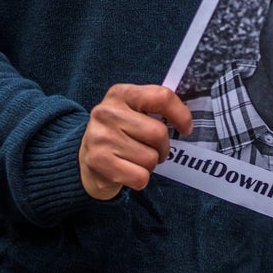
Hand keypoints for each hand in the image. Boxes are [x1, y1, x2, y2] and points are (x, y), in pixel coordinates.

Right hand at [79, 83, 192, 200]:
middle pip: (158, 133)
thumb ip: (155, 107)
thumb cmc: (119, 133)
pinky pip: (140, 177)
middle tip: (155, 151)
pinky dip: (140, 179)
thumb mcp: (132, 111)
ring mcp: (101, 136)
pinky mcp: (98, 161)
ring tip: (136, 159)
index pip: (162, 97)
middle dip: (163, 148)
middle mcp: (108, 112)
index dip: (181, 115)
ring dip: (150, 164)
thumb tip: (187, 119)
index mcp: (121, 93)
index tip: (185, 128)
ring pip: (150, 158)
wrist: (84, 159)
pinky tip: (127, 171)